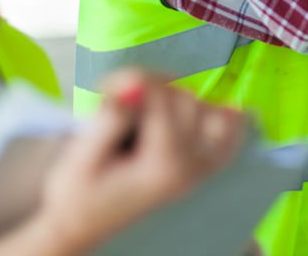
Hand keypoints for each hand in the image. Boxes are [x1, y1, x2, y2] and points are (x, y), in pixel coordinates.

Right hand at [0, 70, 245, 255]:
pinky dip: (227, 117)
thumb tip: (135, 82)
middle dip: (158, 88)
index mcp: (163, 163)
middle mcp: (191, 166)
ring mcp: (200, 169)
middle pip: (188, 99)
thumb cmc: (77, 192)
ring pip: (213, 110)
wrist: (81, 226)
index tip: (109, 86)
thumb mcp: (82, 154)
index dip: (134, 81)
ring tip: (153, 104)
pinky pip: (231, 136)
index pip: (163, 97)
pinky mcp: (201, 169)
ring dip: (184, 98)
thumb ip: (110, 116)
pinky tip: (218, 107)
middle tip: (127, 95)